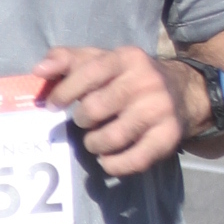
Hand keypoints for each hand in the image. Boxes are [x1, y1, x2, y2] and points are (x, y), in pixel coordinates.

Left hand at [32, 44, 194, 178]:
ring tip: (95, 141)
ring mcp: (159, 110)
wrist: (185, 92)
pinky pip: (133, 160)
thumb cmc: (130, 77)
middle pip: (95, 109)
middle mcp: (146, 81)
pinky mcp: (168, 137)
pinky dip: (113, 165)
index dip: (64, 92)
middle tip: (83, 122)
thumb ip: (68, 60)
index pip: (88, 73)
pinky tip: (108, 160)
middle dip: (81, 120)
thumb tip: (38, 71)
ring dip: (94, 144)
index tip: (52, 106)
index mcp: (126, 58)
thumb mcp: (103, 60)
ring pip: (111, 137)